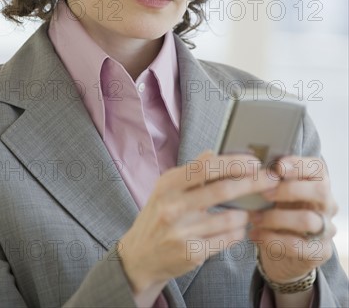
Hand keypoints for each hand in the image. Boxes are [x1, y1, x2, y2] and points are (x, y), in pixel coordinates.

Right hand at [118, 150, 278, 293]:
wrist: (140, 257)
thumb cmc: (158, 217)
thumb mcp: (166, 189)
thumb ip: (191, 171)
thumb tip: (212, 152)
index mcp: (168, 184)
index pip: (207, 167)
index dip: (234, 162)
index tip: (254, 162)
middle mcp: (173, 206)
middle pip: (223, 190)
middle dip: (253, 183)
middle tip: (271, 179)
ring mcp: (182, 231)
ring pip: (231, 218)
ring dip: (245, 214)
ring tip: (246, 212)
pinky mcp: (192, 253)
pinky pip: (228, 239)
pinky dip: (238, 232)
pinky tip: (235, 229)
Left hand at [248, 156, 337, 283]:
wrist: (284, 251)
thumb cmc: (278, 211)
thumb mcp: (275, 193)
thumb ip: (270, 180)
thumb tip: (250, 166)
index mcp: (318, 183)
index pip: (317, 167)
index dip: (299, 164)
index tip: (278, 167)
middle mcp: (328, 204)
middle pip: (319, 191)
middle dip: (288, 190)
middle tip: (264, 193)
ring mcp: (327, 229)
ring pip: (308, 219)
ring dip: (275, 218)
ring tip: (254, 218)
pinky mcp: (320, 252)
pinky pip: (297, 245)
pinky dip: (272, 239)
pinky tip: (256, 234)